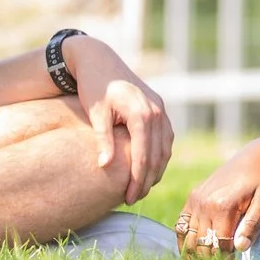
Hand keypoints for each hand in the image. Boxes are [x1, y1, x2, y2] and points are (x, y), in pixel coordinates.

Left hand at [65, 37, 174, 202]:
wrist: (98, 60)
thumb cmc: (93, 87)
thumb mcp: (96, 113)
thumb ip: (103, 139)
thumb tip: (105, 166)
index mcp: (141, 113)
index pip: (144, 155)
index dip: (137, 179)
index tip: (128, 198)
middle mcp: (156, 111)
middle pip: (158, 155)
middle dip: (148, 180)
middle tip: (134, 199)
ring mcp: (160, 109)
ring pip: (166, 147)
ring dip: (157, 169)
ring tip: (143, 188)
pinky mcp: (159, 108)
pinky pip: (166, 137)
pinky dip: (160, 155)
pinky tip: (150, 168)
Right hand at [175, 134, 259, 259]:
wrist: (256, 155)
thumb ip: (254, 223)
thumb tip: (241, 248)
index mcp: (223, 205)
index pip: (219, 244)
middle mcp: (205, 203)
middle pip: (202, 245)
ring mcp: (196, 200)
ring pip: (188, 238)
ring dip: (195, 255)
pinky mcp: (193, 197)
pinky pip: (181, 225)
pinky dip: (184, 241)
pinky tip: (192, 253)